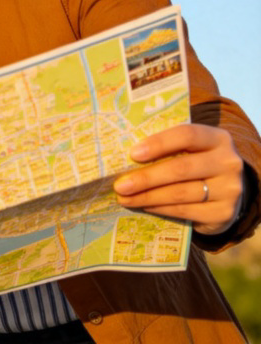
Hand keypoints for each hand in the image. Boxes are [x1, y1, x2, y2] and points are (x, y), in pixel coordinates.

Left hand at [113, 123, 244, 236]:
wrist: (228, 191)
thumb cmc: (196, 161)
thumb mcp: (190, 148)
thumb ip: (167, 146)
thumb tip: (123, 152)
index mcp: (217, 138)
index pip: (186, 135)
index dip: (159, 143)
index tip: (133, 153)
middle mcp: (228, 163)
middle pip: (180, 168)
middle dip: (146, 178)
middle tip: (119, 185)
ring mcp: (229, 190)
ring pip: (180, 193)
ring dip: (148, 196)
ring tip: (125, 198)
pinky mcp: (224, 214)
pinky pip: (186, 211)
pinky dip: (161, 209)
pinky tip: (144, 206)